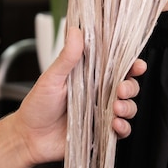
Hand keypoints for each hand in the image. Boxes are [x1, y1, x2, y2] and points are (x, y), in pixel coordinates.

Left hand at [15, 27, 145, 164]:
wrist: (29, 137)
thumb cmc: (38, 106)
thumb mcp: (51, 78)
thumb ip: (67, 57)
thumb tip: (75, 30)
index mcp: (90, 77)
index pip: (117, 68)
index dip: (131, 65)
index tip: (137, 65)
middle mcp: (99, 94)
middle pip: (128, 87)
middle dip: (130, 87)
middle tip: (120, 90)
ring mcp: (102, 113)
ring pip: (129, 108)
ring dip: (128, 107)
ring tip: (116, 109)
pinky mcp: (101, 132)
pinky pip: (122, 130)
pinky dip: (123, 127)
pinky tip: (115, 125)